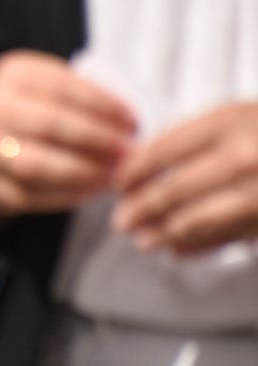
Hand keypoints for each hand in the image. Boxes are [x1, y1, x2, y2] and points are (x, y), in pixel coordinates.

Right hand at [0, 51, 135, 227]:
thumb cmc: (31, 111)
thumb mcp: (49, 86)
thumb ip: (83, 97)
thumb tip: (129, 125)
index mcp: (13, 76)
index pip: (62, 86)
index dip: (103, 105)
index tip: (132, 121)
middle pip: (50, 124)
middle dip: (97, 139)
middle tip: (129, 150)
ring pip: (38, 164)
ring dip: (84, 170)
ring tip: (113, 173)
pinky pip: (35, 195)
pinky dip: (70, 194)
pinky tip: (94, 188)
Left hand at [114, 102, 257, 254]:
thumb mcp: (238, 116)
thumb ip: (195, 137)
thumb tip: (142, 166)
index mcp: (229, 121)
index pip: (162, 151)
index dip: (134, 172)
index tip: (121, 184)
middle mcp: (242, 157)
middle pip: (173, 190)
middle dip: (141, 210)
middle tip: (123, 221)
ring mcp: (256, 194)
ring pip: (196, 221)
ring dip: (165, 234)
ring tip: (146, 241)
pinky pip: (226, 238)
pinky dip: (197, 246)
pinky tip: (179, 249)